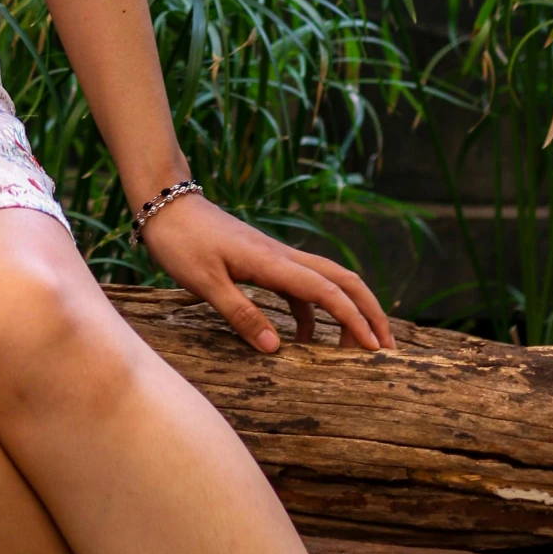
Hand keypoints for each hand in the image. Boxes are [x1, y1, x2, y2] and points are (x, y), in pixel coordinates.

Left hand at [139, 192, 395, 354]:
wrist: (166, 203)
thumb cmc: (182, 241)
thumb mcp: (204, 282)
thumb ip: (241, 314)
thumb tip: (277, 349)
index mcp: (271, 262)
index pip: (326, 292)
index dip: (354, 319)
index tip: (374, 348)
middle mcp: (281, 256)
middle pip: (341, 279)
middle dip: (368, 310)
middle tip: (386, 347)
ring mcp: (274, 257)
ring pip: (325, 282)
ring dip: (346, 311)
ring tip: (355, 350)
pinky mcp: (263, 261)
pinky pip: (301, 287)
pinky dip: (314, 312)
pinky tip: (305, 340)